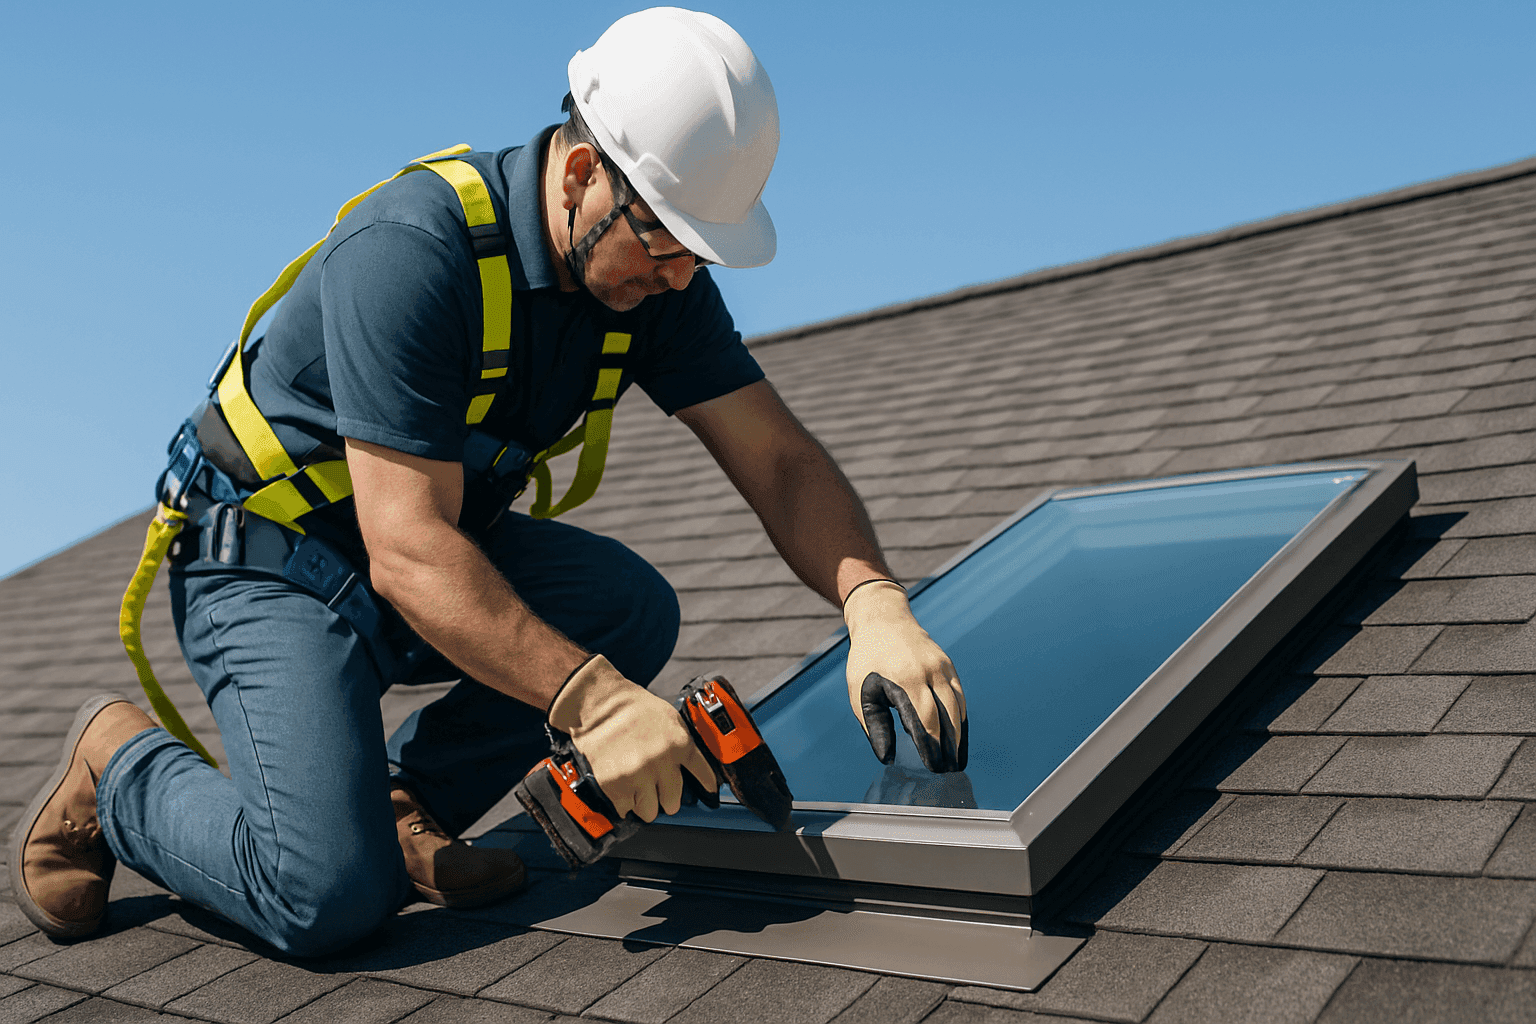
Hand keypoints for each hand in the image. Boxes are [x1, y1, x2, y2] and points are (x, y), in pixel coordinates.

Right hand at [548, 655, 716, 821]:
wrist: (598, 704)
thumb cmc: (631, 707)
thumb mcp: (669, 717)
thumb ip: (682, 742)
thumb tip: (692, 766)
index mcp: (679, 743)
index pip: (703, 775)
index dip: (706, 785)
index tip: (708, 792)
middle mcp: (662, 761)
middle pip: (673, 802)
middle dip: (665, 798)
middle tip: (655, 788)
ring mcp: (638, 775)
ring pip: (649, 811)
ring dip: (642, 802)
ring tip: (633, 784)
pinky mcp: (615, 785)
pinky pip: (624, 809)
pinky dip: (621, 802)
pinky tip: (619, 785)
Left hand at [843, 580, 966, 772]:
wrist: (883, 618)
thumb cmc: (867, 659)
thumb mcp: (861, 692)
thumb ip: (875, 726)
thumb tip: (886, 756)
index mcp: (904, 680)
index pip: (925, 722)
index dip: (931, 748)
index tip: (933, 768)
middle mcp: (928, 673)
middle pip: (946, 718)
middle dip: (949, 747)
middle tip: (949, 771)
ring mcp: (942, 667)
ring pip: (957, 708)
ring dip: (959, 736)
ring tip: (958, 760)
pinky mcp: (948, 665)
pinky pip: (959, 696)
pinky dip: (961, 718)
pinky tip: (959, 735)